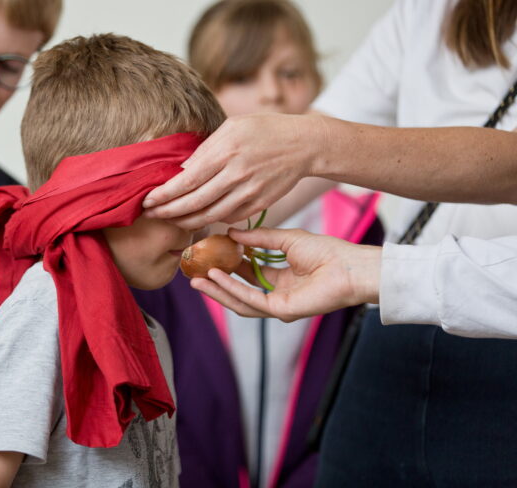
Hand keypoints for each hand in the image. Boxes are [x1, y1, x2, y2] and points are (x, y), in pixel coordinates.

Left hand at [143, 113, 324, 228]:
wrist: (304, 144)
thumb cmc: (264, 130)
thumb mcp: (231, 128)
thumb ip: (205, 150)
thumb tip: (180, 170)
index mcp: (225, 152)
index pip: (186, 181)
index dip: (163, 195)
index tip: (146, 201)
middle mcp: (236, 174)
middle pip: (194, 202)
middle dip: (167, 213)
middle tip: (150, 216)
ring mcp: (249, 192)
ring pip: (210, 215)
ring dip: (186, 222)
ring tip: (170, 220)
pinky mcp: (260, 204)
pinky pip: (229, 218)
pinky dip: (210, 220)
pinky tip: (197, 218)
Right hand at [190, 227, 380, 320]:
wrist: (349, 265)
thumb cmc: (327, 251)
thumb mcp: (285, 239)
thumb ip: (259, 238)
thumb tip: (232, 233)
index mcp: (279, 279)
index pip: (245, 275)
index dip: (225, 266)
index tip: (208, 254)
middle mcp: (276, 294)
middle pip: (237, 292)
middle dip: (214, 284)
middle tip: (193, 273)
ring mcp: (278, 305)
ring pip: (239, 301)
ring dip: (217, 291)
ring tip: (196, 279)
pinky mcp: (281, 311)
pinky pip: (250, 301)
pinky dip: (231, 289)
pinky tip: (216, 276)